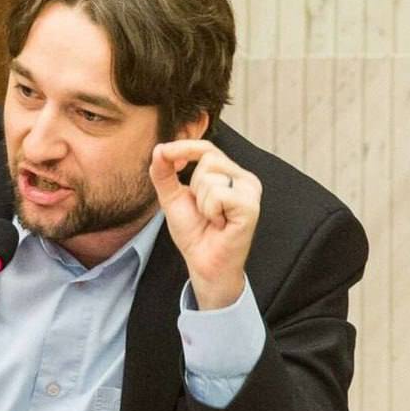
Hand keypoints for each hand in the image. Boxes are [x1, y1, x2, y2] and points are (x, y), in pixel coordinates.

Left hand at [149, 140, 261, 308]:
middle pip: (208, 158)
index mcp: (229, 173)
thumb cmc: (194, 232)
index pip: (206, 147)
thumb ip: (164, 173)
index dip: (183, 147)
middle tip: (203, 210)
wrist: (203, 263)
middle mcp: (244, 178)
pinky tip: (220, 224)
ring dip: (202, 202)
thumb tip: (159, 148)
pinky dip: (211, 211)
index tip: (164, 155)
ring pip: (211, 176)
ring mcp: (250, 191)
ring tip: (213, 219)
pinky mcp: (251, 205)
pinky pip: (219, 194)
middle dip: (194, 185)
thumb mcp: (172, 197)